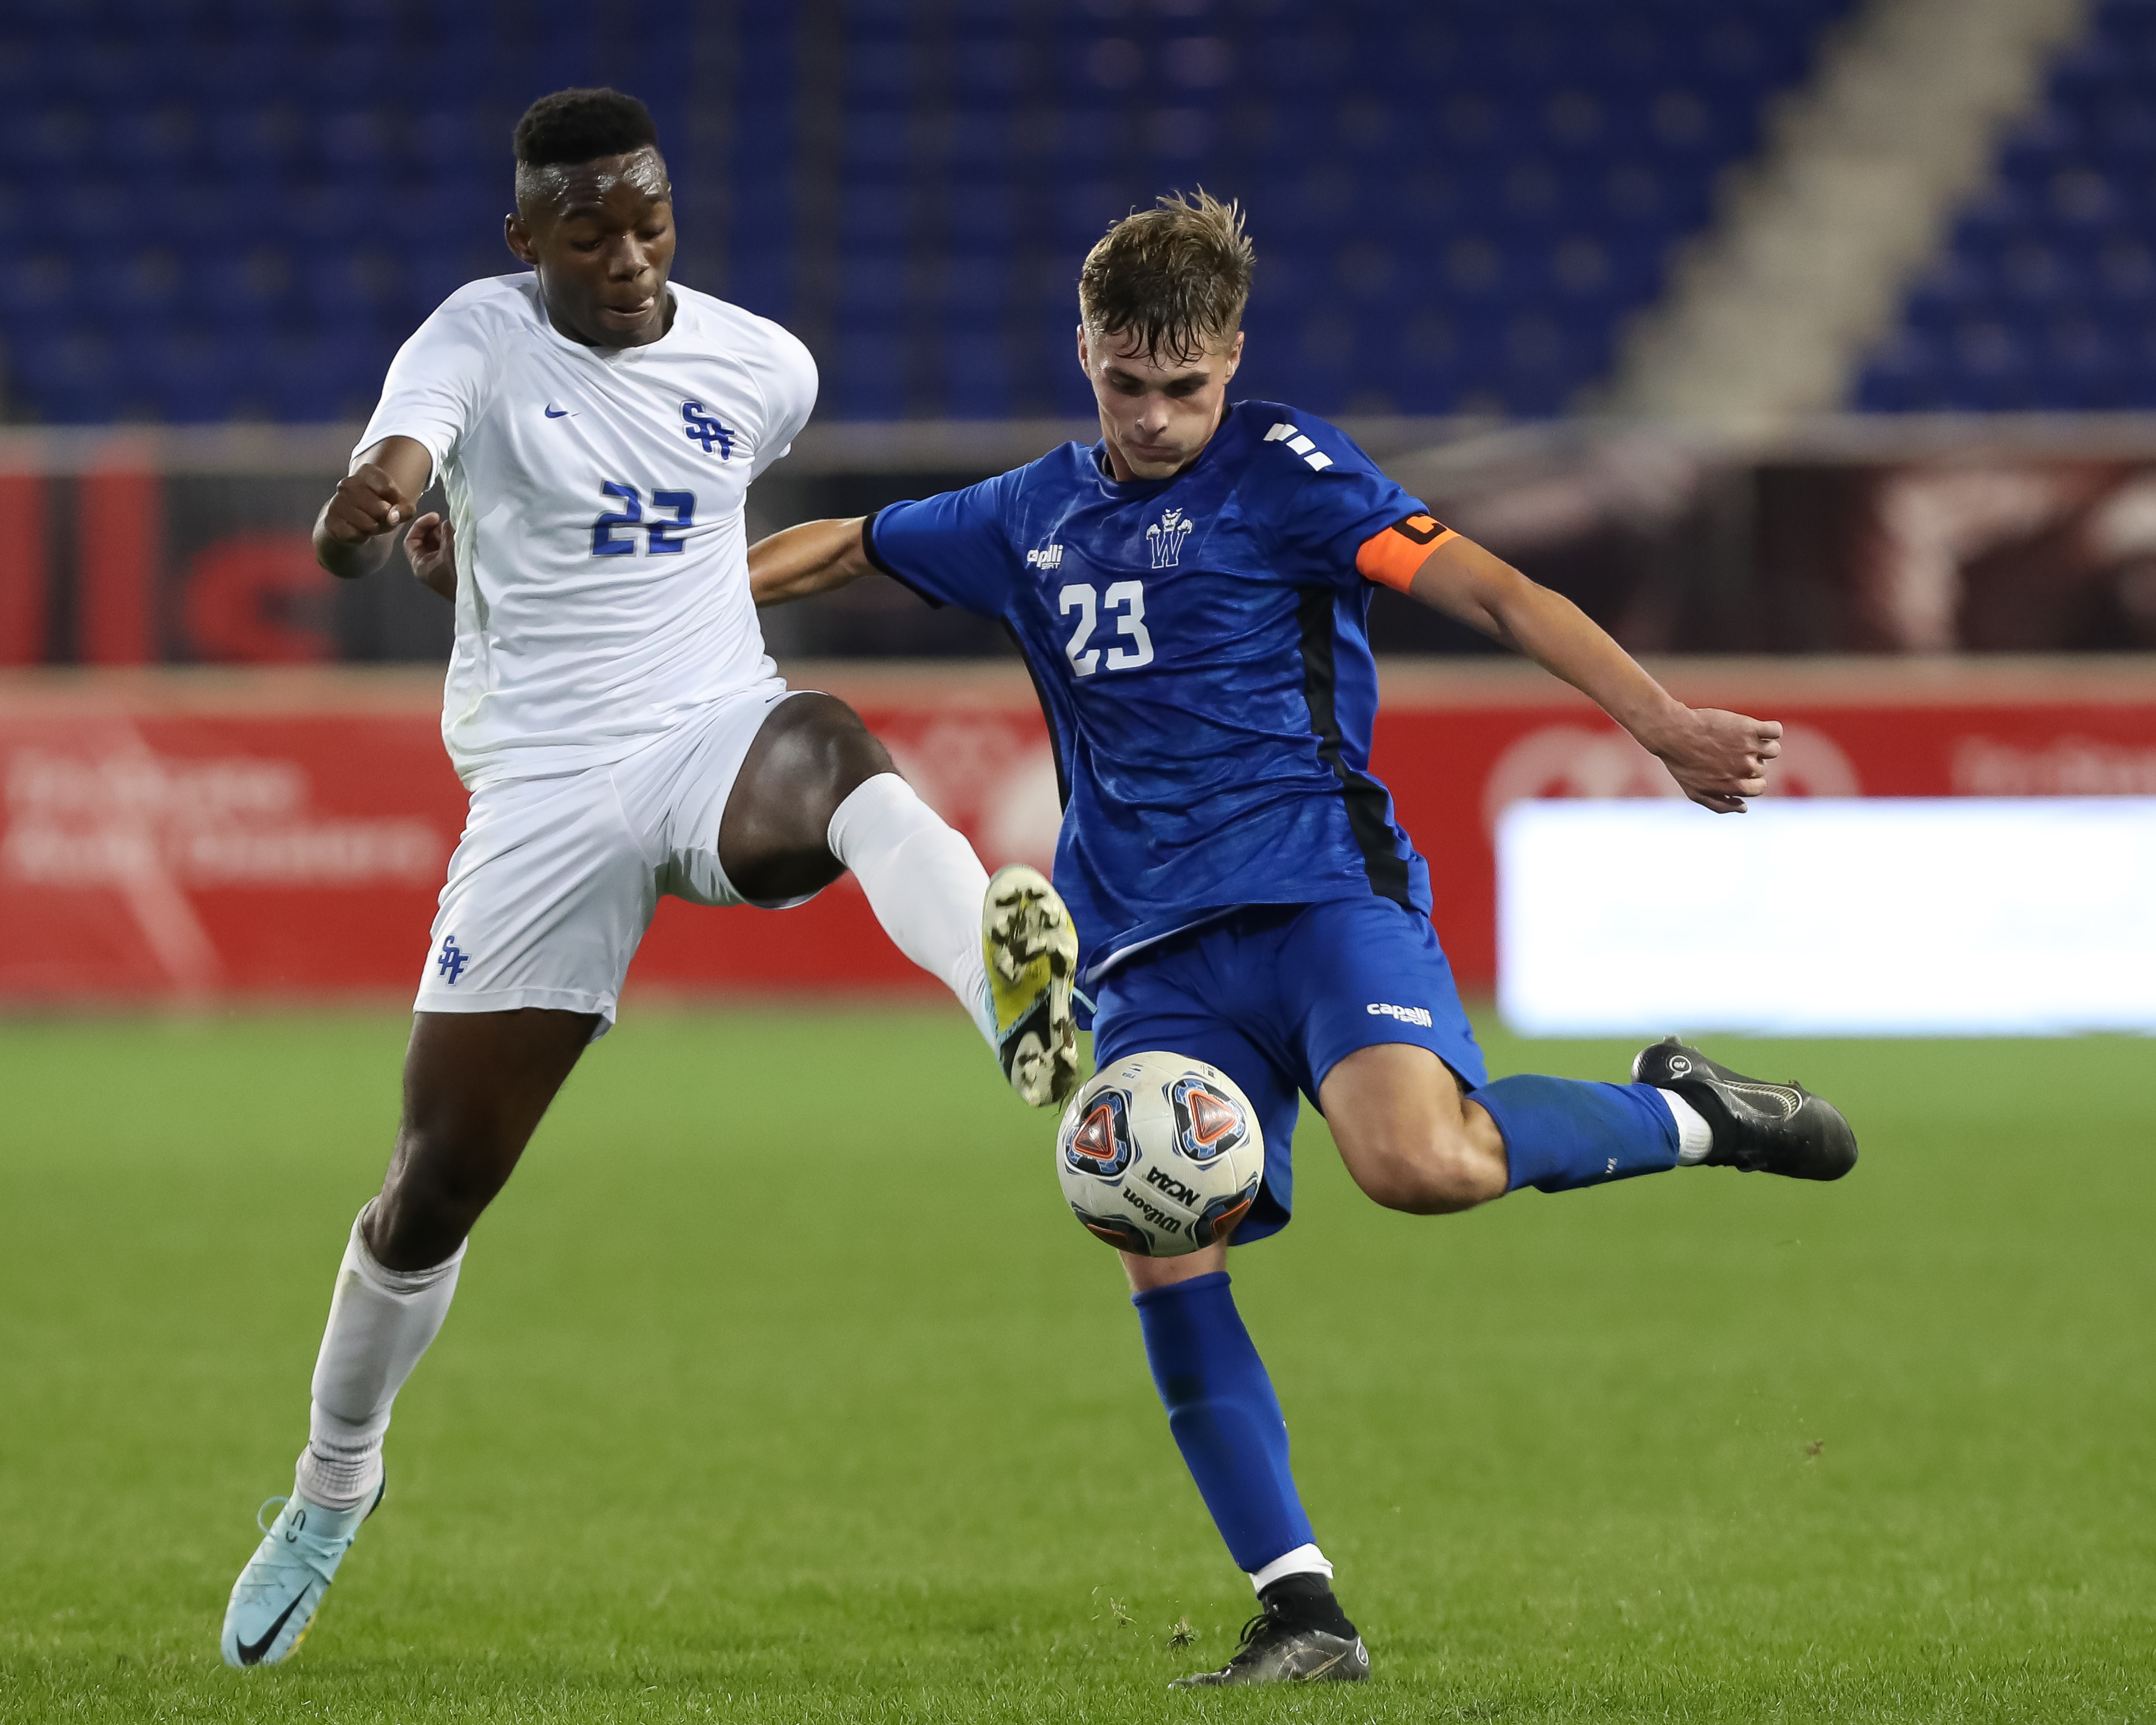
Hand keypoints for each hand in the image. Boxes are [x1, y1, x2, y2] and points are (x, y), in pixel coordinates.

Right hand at [321, 464, 415, 545]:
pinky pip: (357, 535)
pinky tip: (356, 530)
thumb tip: (394, 516)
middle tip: (378, 517)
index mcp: (367, 472)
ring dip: (374, 529)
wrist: (350, 523)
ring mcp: (337, 502)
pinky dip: (361, 537)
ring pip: (370, 524)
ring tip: (368, 523)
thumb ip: (405, 508)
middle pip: (382, 509)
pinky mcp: (331, 521)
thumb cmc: (377, 509)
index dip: (396, 503)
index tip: (390, 503)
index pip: (389, 489)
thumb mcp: (398, 506)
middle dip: (385, 519)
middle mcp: (348, 483)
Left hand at [403, 512, 455, 601]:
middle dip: (436, 530)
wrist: (476, 595)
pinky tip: (462, 539)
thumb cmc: (458, 576)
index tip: (435, 517)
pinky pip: (448, 550)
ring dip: (447, 535)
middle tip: (449, 525)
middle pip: (425, 540)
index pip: (411, 539)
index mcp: (419, 564)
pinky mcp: (450, 567)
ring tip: (458, 532)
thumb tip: (448, 521)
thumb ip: (446, 532)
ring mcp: (439, 567)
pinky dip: (453, 542)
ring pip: (438, 544)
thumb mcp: (449, 550)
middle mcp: (427, 565)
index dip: (420, 525)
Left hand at [1641, 708, 1782, 812]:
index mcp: (1737, 786)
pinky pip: (1775, 731)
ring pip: (1773, 750)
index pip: (1759, 788)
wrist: (1673, 733)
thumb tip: (1744, 808)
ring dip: (1762, 745)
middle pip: (1763, 767)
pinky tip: (1756, 729)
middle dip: (1750, 760)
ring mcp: (1750, 747)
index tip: (1733, 768)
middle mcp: (1747, 768)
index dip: (1748, 778)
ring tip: (1742, 739)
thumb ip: (1721, 805)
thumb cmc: (1681, 764)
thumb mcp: (1696, 792)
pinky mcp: (1750, 728)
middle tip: (1727, 751)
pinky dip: (1771, 730)